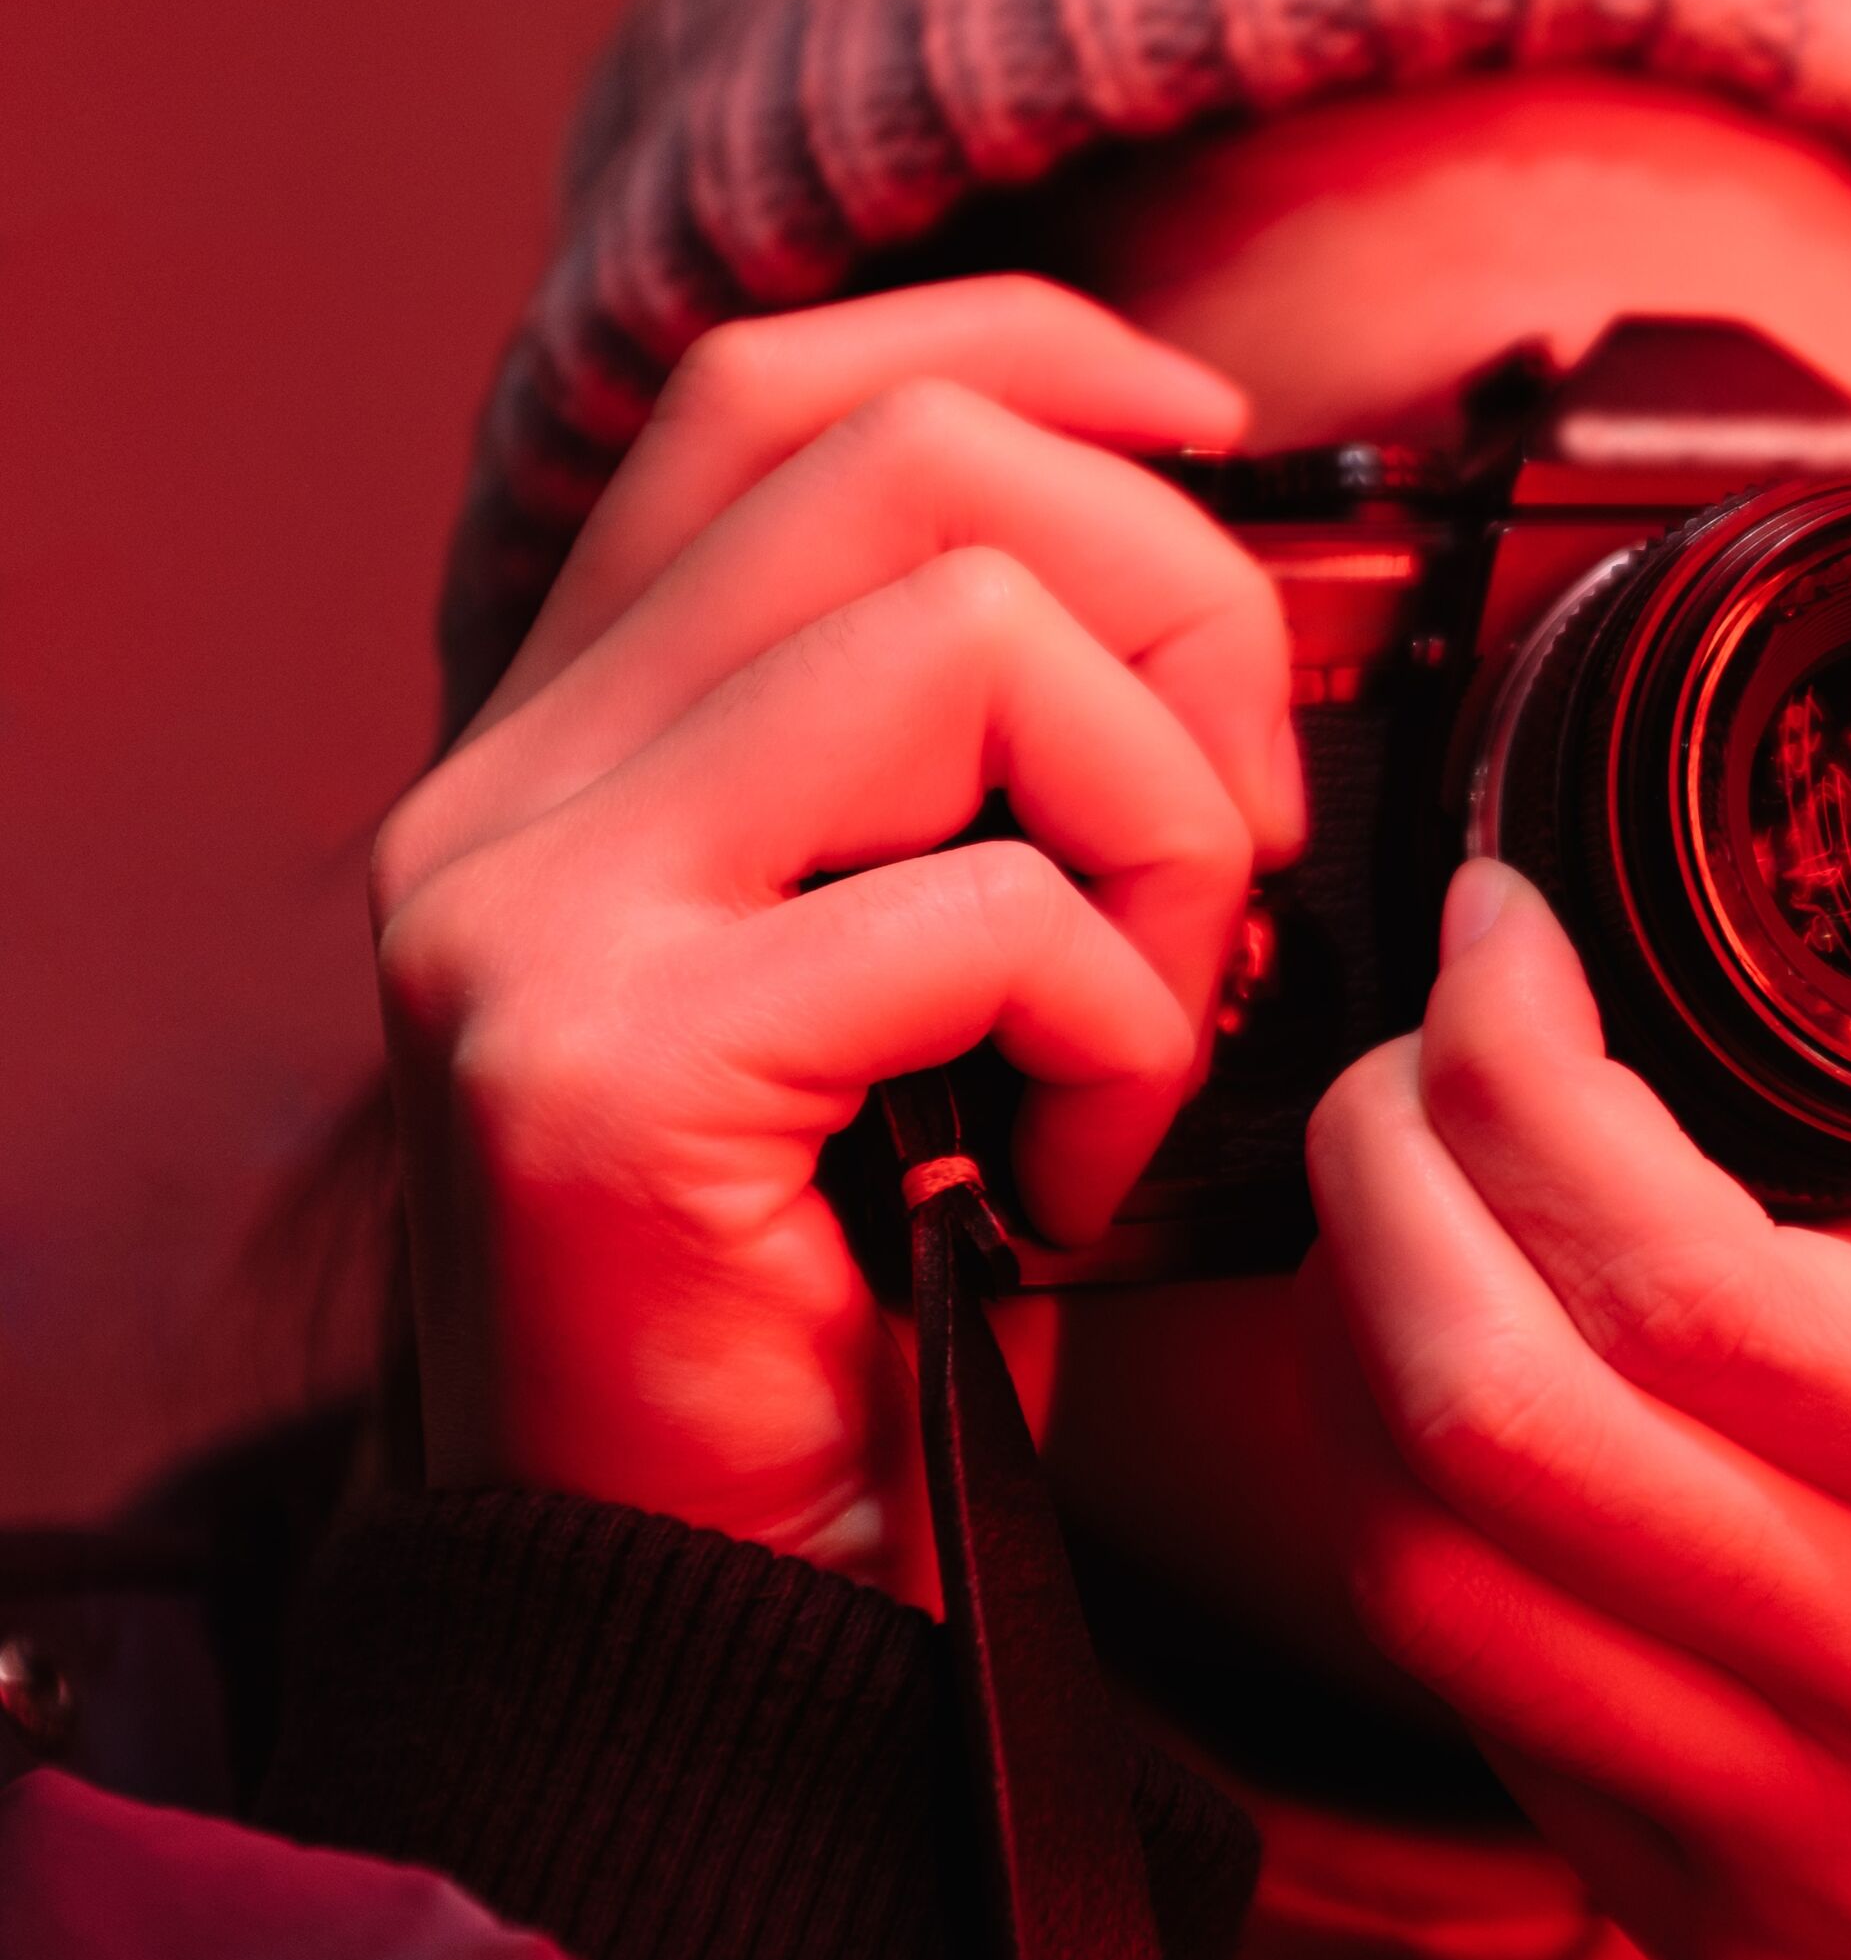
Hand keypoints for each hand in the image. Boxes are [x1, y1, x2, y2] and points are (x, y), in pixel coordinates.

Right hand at [370, 281, 1295, 1599]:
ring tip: (1147, 1035)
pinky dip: (1121, 1031)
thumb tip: (1202, 535)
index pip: (779, 391)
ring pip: (973, 637)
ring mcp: (527, 914)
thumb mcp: (921, 962)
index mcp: (577, 736)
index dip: (1026, 356)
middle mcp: (507, 790)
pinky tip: (1071, 1174)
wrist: (713, 1603)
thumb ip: (968, 754)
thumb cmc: (869, 1284)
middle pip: (911, 464)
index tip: (1215, 435)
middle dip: (1176, 611)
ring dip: (1168, 834)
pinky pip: (987, 908)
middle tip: (1232, 848)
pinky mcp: (599, 1066)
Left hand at [1296, 852, 1850, 1959]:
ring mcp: (1798, 1833)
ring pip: (1439, 1572)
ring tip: (1400, 1199)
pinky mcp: (1715, 1921)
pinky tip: (1448, 1386)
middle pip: (1512, 1413)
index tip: (1509, 944)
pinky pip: (1475, 1701)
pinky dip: (1411, 1514)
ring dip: (1357, 1343)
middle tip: (1416, 1047)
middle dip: (1391, 1173)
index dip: (1538, 1084)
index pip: (1707, 1290)